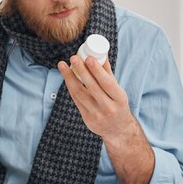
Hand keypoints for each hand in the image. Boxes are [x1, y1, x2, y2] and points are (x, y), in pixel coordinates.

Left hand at [58, 56, 155, 183]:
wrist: (118, 130)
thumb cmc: (118, 104)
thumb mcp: (118, 90)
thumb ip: (108, 74)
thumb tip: (100, 54)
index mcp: (120, 98)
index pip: (107, 83)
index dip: (96, 70)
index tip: (88, 58)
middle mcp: (109, 108)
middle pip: (92, 87)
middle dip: (81, 71)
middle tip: (73, 58)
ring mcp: (97, 115)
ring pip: (80, 94)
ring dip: (70, 78)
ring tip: (62, 65)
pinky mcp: (87, 119)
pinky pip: (76, 100)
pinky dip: (70, 87)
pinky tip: (66, 77)